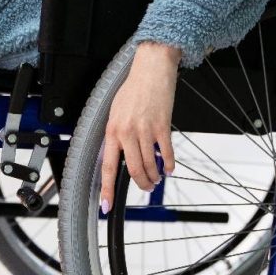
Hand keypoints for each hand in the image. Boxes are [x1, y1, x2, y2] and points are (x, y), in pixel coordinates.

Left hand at [100, 41, 180, 213]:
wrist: (151, 69)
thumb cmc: (133, 89)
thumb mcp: (115, 112)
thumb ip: (116, 135)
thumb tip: (118, 155)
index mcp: (112, 130)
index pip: (107, 167)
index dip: (107, 189)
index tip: (107, 205)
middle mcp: (126, 132)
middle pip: (132, 170)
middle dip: (140, 184)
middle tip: (145, 188)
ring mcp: (145, 130)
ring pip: (149, 164)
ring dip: (154, 176)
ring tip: (156, 179)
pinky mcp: (162, 126)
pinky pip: (166, 153)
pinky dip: (169, 164)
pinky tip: (169, 169)